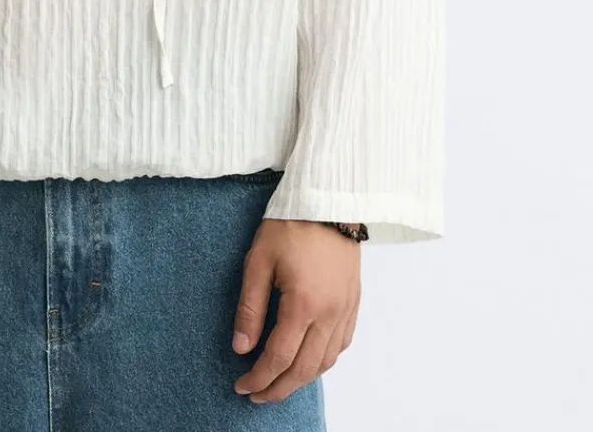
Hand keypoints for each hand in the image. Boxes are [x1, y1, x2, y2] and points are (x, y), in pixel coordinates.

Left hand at [231, 219, 361, 402]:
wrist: (329, 199)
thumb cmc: (290, 224)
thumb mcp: (259, 260)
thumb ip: (250, 306)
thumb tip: (241, 347)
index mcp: (303, 304)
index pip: (279, 357)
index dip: (259, 377)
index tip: (241, 386)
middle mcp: (329, 313)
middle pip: (305, 369)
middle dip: (279, 388)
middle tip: (257, 395)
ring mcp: (345, 309)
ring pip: (326, 361)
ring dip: (302, 378)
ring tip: (279, 382)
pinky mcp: (354, 301)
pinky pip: (342, 344)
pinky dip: (324, 360)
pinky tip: (309, 359)